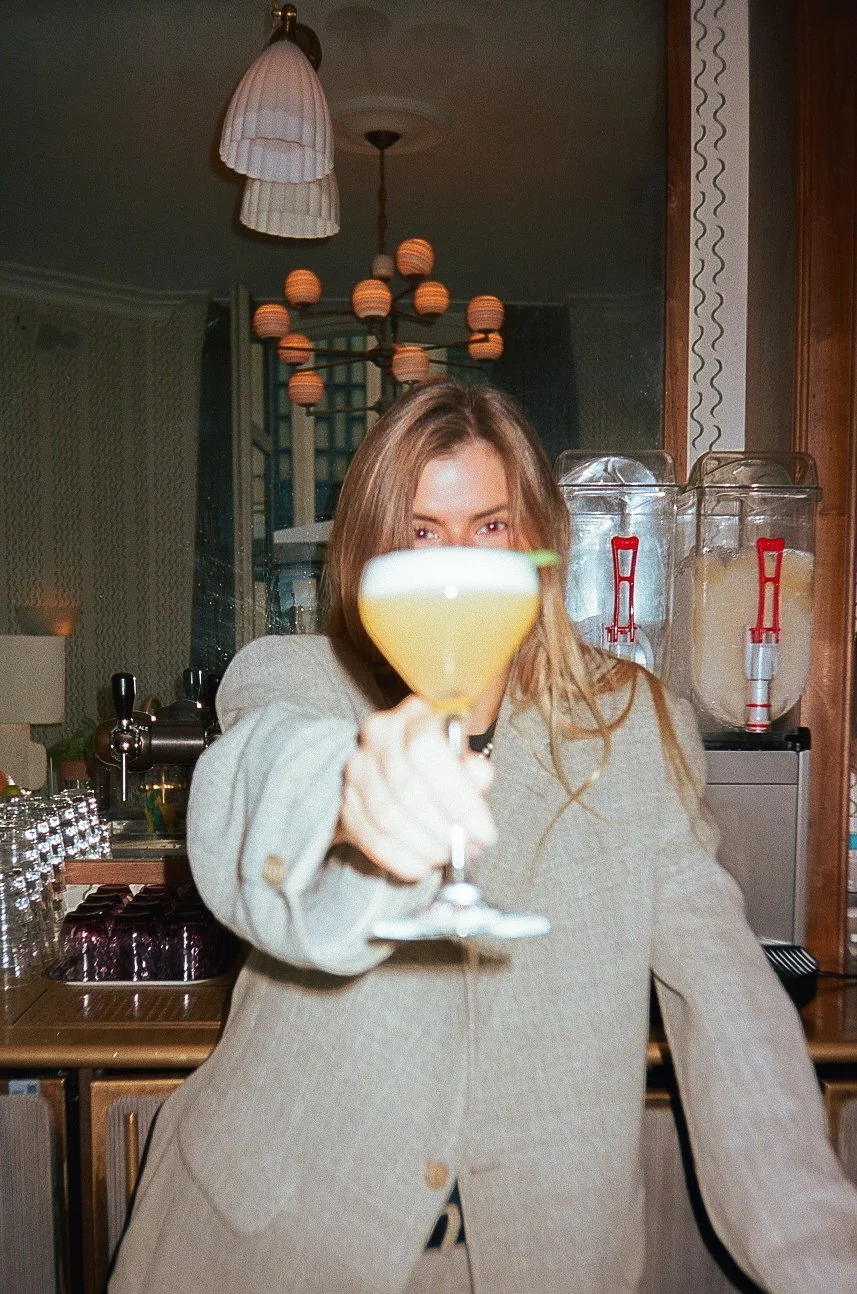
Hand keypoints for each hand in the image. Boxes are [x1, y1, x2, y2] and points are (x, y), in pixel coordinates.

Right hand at [336, 696, 496, 881]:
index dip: (457, 797)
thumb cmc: (442, 764)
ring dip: (424, 846)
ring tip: (448, 855)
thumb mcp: (466, 759)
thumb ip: (474, 770)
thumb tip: (477, 776)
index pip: (427, 750)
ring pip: (388, 816)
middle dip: (444, 829)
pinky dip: (400, 858)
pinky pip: (371, 837)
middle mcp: (379, 735)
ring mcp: (357, 767)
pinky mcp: (346, 800)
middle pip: (408, 789)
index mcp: (415, 715)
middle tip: (468, 849)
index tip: (482, 831)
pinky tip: (422, 865)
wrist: (401, 768)